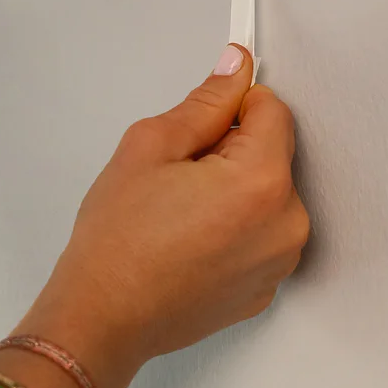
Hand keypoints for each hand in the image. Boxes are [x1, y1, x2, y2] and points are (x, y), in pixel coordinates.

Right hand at [0, 46, 309, 387]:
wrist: (101, 319)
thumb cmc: (117, 241)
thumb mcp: (151, 146)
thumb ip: (206, 102)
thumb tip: (236, 69)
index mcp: (262, 182)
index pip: (273, 110)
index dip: (234, 106)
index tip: (206, 118)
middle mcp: (286, 225)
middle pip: (273, 154)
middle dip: (232, 151)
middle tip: (180, 175)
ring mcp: (279, 263)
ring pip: (267, 194)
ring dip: (236, 190)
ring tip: (183, 211)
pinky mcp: (265, 288)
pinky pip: (260, 235)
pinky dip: (235, 228)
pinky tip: (191, 240)